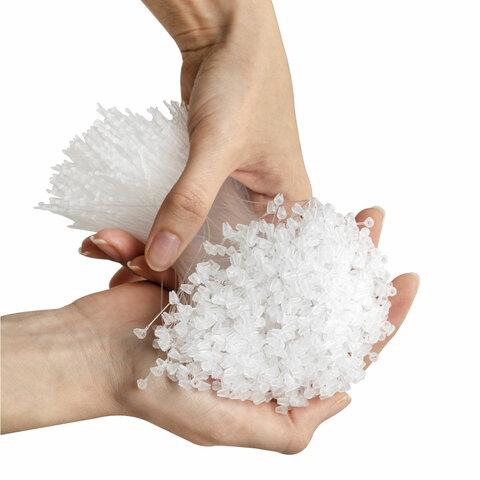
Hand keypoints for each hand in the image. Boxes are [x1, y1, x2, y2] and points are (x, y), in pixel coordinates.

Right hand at [73, 207, 418, 451]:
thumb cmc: (154, 392)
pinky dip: (278, 233)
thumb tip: (346, 397)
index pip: (338, 346)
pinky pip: (249, 248)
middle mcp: (261, 331)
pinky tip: (313, 212)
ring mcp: (239, 296)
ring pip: (293, 263)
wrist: (94, 352)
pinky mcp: (216, 270)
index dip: (378, 319)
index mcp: (271, 367)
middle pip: (322, 294)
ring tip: (358, 211)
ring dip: (325, 235)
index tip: (407, 281)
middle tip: (379, 221)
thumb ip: (287, 428)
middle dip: (355, 261)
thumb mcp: (224, 425)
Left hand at [137, 0, 310, 271]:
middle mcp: (264, 206)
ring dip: (154, 242)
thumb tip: (160, 256)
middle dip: (170, 264)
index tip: (165, 291)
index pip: (253, 264)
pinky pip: (180, 210)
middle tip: (124, 272)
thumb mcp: (219, 145)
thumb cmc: (245, 80)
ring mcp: (232, 194)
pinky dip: (151, 220)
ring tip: (109, 250)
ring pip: (194, 233)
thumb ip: (190, 202)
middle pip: (217, 253)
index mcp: (289, 207)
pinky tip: (118, 232)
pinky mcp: (206, 180)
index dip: (210, 282)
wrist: (225, 32)